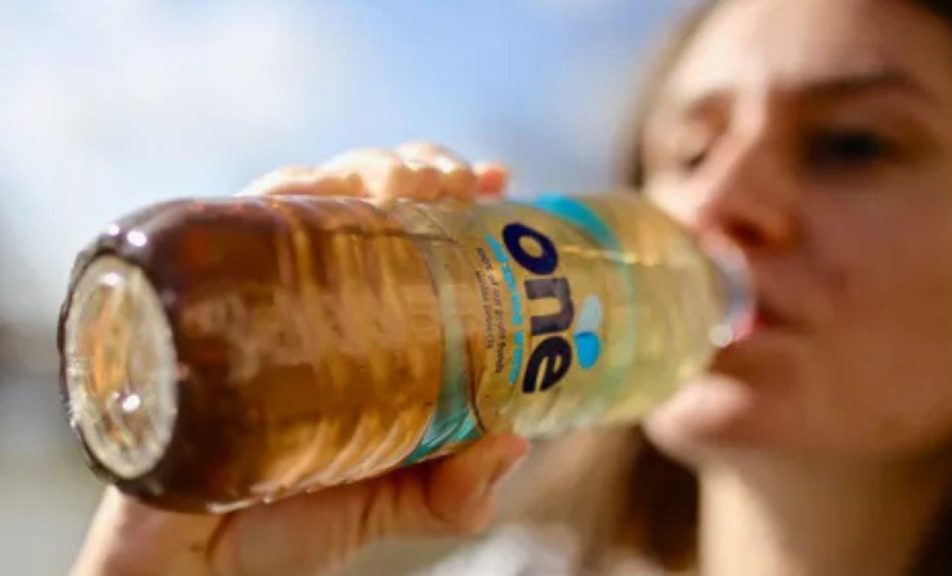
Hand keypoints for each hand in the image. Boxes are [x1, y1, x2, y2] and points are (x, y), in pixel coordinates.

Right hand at [71, 143, 528, 575]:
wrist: (199, 564)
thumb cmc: (291, 519)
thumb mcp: (393, 500)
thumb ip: (454, 491)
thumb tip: (512, 444)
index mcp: (356, 321)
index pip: (406, 232)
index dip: (452, 193)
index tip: (498, 181)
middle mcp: (304, 291)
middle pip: (361, 193)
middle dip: (417, 168)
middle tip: (456, 184)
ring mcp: (251, 286)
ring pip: (304, 191)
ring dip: (364, 168)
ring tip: (408, 183)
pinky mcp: (196, 295)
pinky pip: (231, 221)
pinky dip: (282, 193)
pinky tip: (325, 190)